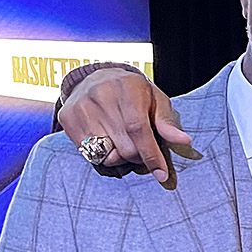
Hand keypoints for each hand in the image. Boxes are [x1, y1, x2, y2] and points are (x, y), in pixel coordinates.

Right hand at [58, 68, 189, 182]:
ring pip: (107, 154)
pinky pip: (89, 154)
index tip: (161, 174)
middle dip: (139, 156)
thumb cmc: (133, 92)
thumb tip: (183, 141)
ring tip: (124, 142)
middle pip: (125, 147)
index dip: (151, 154)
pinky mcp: (68, 120)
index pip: (138, 129)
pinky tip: (107, 140)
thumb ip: (166, 122)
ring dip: (121, 157)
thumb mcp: (155, 100)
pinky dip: (103, 154)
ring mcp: (81, 108)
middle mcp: (101, 97)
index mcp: (127, 89)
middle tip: (142, 149)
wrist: (96, 78)